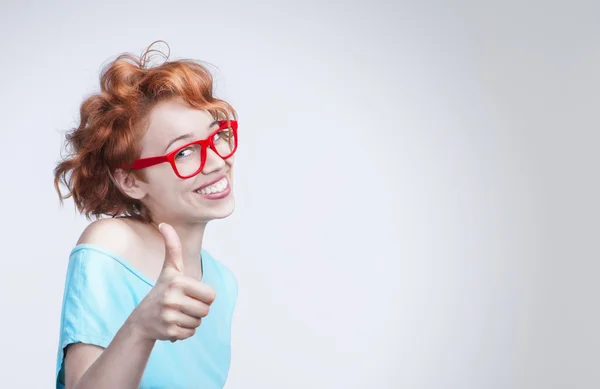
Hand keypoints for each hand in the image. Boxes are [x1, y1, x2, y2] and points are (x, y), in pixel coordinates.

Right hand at [129, 223, 215, 341]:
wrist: (142, 319)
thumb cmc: (161, 290)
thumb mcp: (169, 269)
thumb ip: (172, 247)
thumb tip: (164, 224)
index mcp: (177, 281)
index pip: (211, 295)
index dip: (203, 296)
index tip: (189, 293)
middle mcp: (172, 298)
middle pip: (206, 310)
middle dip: (198, 309)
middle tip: (182, 305)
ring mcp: (169, 316)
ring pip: (199, 322)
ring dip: (191, 320)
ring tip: (176, 314)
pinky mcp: (169, 332)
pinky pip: (191, 333)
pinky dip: (185, 331)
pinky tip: (173, 324)